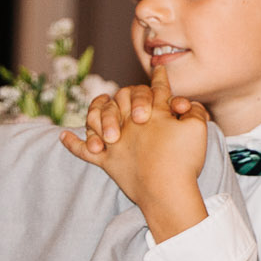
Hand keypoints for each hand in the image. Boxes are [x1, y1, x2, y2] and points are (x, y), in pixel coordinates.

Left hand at [60, 63, 210, 240]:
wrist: (166, 191)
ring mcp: (115, 142)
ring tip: (99, 106)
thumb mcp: (198, 129)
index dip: (160, 79)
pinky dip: (73, 144)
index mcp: (153, 112)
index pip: (157, 89)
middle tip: (137, 98)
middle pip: (123, 98)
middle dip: (129, 94)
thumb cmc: (184, 160)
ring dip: (99, 112)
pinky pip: (84, 151)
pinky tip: (62, 136)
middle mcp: (130, 123)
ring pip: (99, 118)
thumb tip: (183, 103)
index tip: (159, 70)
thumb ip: (193, 110)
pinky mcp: (107, 162)